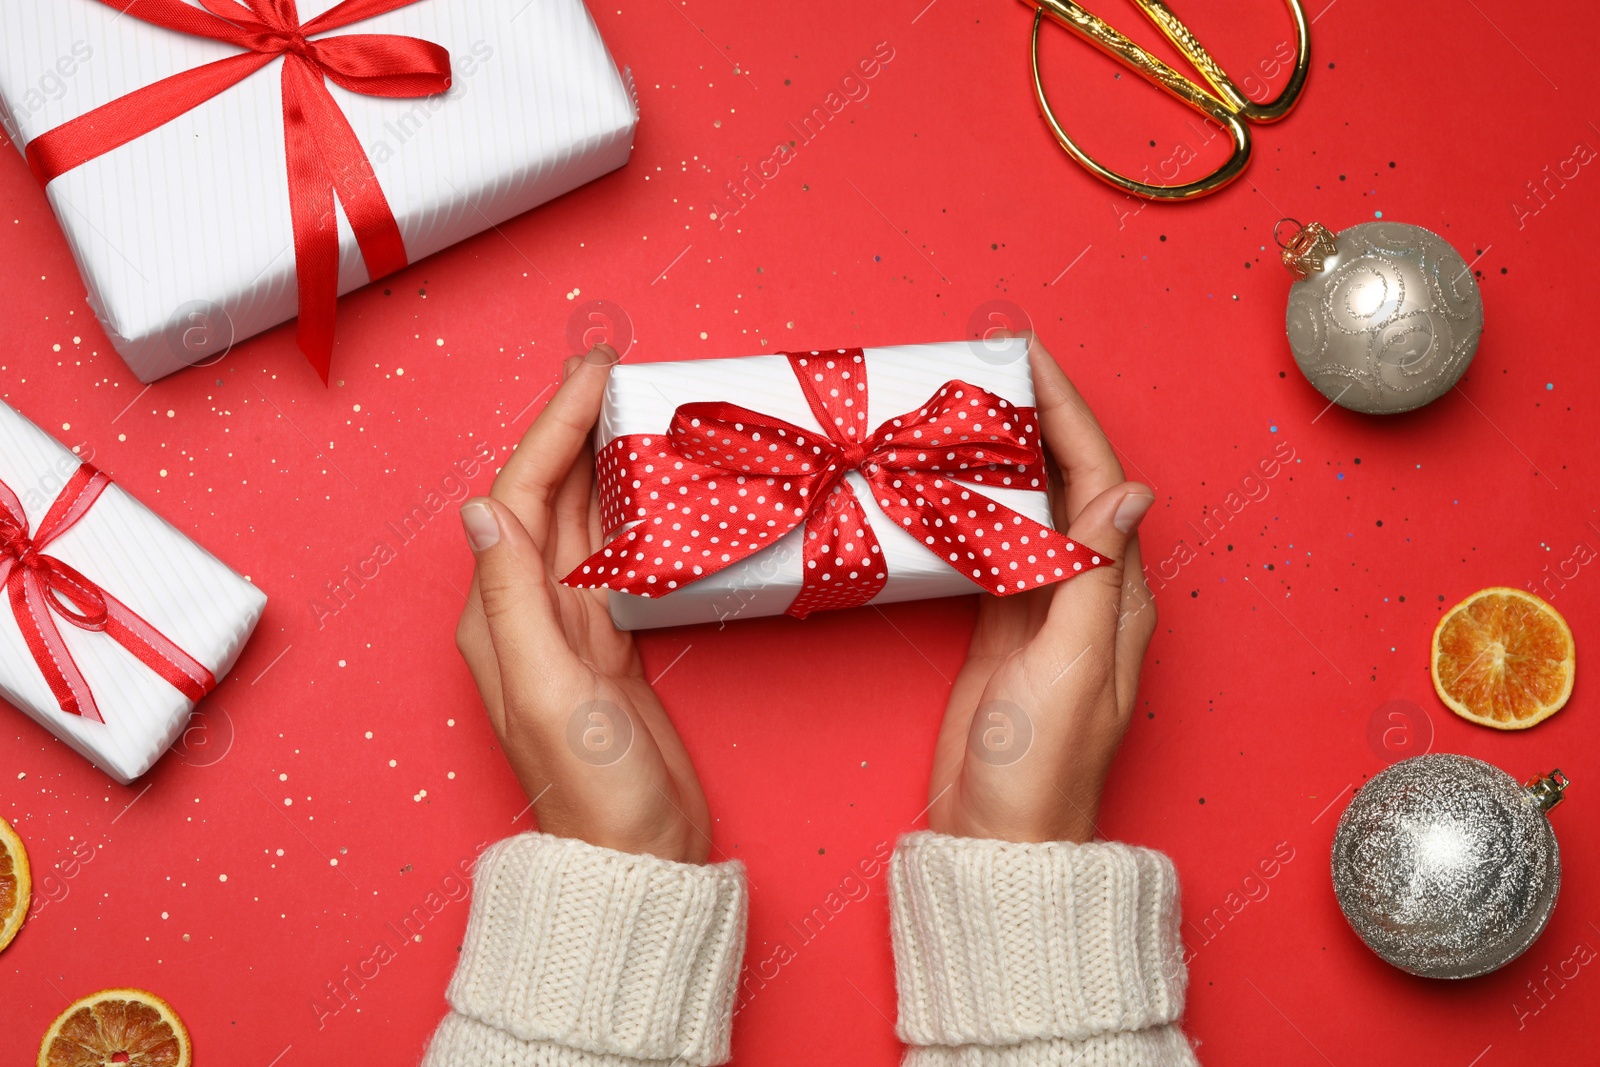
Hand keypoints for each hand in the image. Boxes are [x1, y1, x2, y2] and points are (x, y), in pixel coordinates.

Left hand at [454, 345, 711, 863]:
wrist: (639, 855)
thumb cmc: (595, 788)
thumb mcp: (550, 692)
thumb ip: (516, 601)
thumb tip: (484, 510)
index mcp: (499, 616)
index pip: (522, 496)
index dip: (554, 426)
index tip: (593, 372)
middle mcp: (525, 610)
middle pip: (547, 494)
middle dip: (573, 424)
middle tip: (614, 366)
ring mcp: (568, 625)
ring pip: (580, 517)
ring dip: (598, 456)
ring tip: (629, 403)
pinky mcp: (607, 641)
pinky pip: (611, 552)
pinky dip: (626, 505)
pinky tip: (645, 481)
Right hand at [926, 333, 1156, 842]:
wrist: (999, 837)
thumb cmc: (1042, 766)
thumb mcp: (1073, 667)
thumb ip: (1095, 578)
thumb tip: (1128, 489)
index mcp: (1118, 596)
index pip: (1099, 481)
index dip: (1068, 414)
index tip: (1029, 359)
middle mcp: (1086, 591)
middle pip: (1065, 482)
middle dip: (1034, 417)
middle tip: (987, 364)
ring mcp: (1040, 607)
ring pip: (1027, 507)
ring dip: (1003, 451)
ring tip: (965, 402)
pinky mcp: (999, 626)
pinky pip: (992, 545)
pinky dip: (973, 503)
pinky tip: (949, 476)